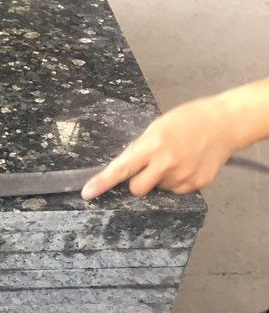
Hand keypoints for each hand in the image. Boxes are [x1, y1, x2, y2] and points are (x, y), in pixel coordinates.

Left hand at [81, 95, 240, 199]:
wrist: (225, 123)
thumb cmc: (188, 119)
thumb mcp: (158, 126)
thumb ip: (140, 148)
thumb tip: (124, 166)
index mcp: (153, 145)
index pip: (121, 169)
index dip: (102, 182)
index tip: (87, 193)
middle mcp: (166, 164)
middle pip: (137, 189)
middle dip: (137, 181)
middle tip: (149, 166)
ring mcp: (182, 177)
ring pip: (157, 190)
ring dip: (160, 179)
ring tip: (176, 159)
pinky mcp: (196, 185)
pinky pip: (175, 191)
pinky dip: (176, 181)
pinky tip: (187, 164)